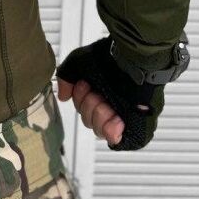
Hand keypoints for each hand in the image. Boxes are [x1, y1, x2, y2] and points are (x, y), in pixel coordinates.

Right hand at [56, 36, 164, 150]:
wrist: (133, 61)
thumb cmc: (109, 58)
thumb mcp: (78, 62)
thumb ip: (66, 78)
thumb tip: (63, 97)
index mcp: (99, 91)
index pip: (83, 109)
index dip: (80, 100)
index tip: (85, 85)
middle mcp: (110, 104)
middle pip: (89, 121)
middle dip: (90, 107)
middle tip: (97, 94)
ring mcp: (122, 115)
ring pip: (101, 131)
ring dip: (100, 116)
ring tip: (107, 104)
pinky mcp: (135, 126)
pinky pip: (119, 140)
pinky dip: (112, 132)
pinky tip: (115, 121)